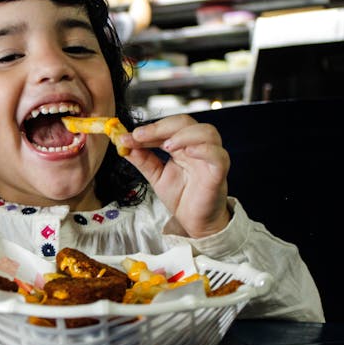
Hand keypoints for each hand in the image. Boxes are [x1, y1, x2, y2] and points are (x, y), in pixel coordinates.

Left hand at [119, 114, 230, 237]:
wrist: (195, 222)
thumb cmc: (181, 196)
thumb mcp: (155, 176)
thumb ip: (143, 160)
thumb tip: (124, 145)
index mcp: (182, 145)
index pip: (166, 127)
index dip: (147, 130)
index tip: (126, 137)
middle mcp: (197, 147)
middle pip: (185, 122)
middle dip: (160, 127)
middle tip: (140, 136)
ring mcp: (210, 158)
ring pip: (207, 132)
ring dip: (183, 134)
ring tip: (166, 145)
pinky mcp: (219, 172)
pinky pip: (218, 155)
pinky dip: (205, 150)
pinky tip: (189, 152)